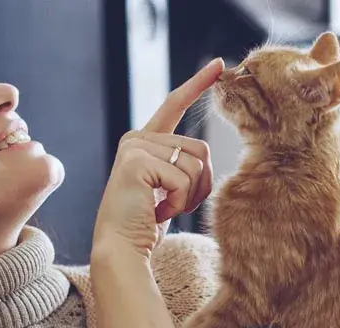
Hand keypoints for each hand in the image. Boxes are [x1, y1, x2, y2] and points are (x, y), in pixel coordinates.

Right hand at [92, 58, 222, 258]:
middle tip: (172, 206)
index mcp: (144, 141)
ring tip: (162, 209)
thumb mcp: (166, 188)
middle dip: (198, 185)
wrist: (120, 248)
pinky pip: (183, 179)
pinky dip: (178, 203)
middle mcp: (136, 138)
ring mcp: (134, 147)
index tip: (219, 66)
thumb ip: (179, 165)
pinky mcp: (136, 161)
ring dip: (189, 196)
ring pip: (196, 164)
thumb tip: (203, 156)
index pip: (174, 104)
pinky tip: (156, 212)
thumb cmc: (145, 224)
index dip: (197, 84)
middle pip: (200, 148)